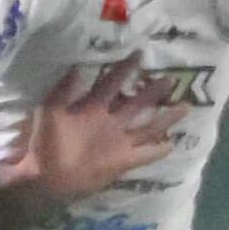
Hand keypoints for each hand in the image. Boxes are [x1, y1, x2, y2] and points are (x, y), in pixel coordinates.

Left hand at [12, 59, 176, 203]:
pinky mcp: (120, 161)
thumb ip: (64, 90)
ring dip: (164, 118)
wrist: (44, 175)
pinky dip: (156, 151)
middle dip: (153, 91)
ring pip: (147, 127)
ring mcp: (117, 142)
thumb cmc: (43, 143)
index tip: (140, 54)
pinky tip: (172, 145)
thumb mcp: (49, 110)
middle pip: (136, 103)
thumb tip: (78, 67)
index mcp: (93, 108)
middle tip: (171, 79)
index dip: (124, 69)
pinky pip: (143, 155)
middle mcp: (109, 123)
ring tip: (184, 107)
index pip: (112, 83)